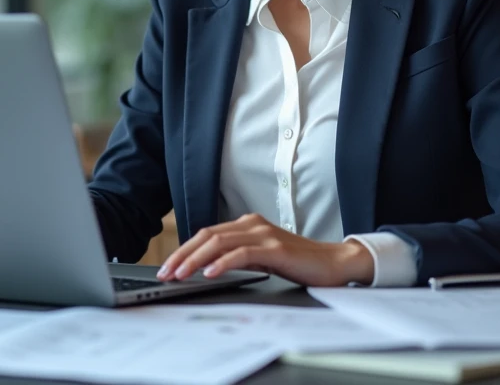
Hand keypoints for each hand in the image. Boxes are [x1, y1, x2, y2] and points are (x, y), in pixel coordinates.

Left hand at [155, 213, 374, 286]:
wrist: (333, 264)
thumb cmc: (297, 263)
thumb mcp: (261, 258)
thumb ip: (237, 257)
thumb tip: (206, 267)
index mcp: (246, 225)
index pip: (206, 234)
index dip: (184, 250)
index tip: (167, 267)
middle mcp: (252, 225)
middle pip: (207, 236)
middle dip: (182, 255)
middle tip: (165, 272)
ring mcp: (263, 234)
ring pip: (219, 243)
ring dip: (195, 259)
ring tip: (180, 274)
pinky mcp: (275, 248)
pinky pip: (242, 254)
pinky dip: (222, 263)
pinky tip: (210, 274)